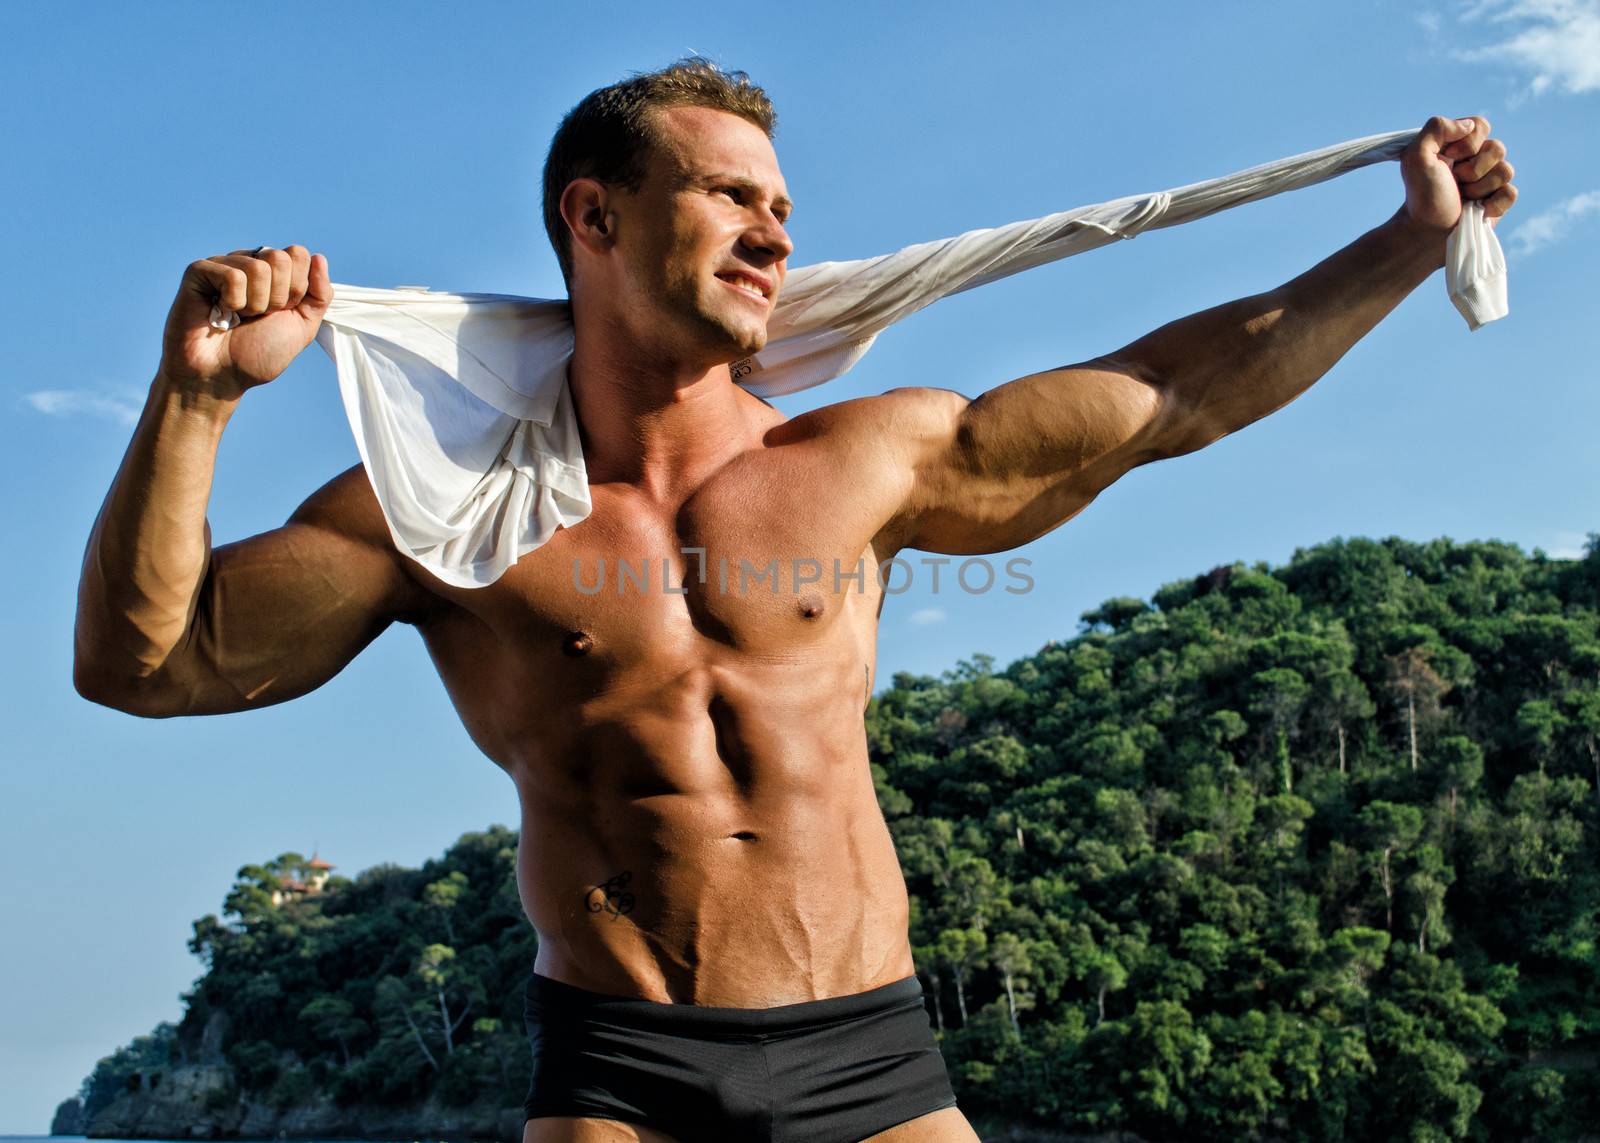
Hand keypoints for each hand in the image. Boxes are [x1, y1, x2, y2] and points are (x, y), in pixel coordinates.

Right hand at [159, 244, 331, 398]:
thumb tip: (319, 257)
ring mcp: (223, 264)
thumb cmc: (258, 354)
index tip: (279, 312)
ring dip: (254, 304)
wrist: (221, 376)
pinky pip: (232, 275)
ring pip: (258, 267)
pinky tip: (220, 311)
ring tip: (238, 317)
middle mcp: (249, 263)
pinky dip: (233, 301)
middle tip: (258, 316)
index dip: (296, 290)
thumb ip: (319, 294)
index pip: (298, 255)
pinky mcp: (199, 271)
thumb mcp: (302, 327)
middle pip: (280, 258)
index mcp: (275, 273)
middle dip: (277, 297)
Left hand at [1399, 115, 1517, 233]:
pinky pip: (1510, 193)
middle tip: (1454, 182)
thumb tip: (1468, 125)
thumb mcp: (1416, 156)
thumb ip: (1437, 128)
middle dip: (1472, 168)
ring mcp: (1490, 181)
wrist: (1426, 231)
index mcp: (1460, 145)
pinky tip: (1476, 211)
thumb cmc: (1421, 195)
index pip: (1481, 125)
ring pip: (1506, 170)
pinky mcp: (1498, 202)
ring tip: (1462, 198)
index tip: (1448, 159)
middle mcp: (1478, 160)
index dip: (1468, 142)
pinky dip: (1493, 203)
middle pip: (1497, 148)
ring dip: (1479, 187)